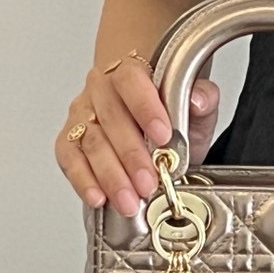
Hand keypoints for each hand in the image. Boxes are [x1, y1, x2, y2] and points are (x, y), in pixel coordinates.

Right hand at [57, 61, 220, 214]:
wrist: (150, 130)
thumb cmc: (170, 119)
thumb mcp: (196, 110)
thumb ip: (203, 100)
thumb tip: (199, 100)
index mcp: (131, 72)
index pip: (130, 81)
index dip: (145, 107)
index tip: (163, 135)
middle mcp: (101, 90)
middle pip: (110, 118)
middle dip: (130, 155)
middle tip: (148, 182)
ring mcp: (83, 115)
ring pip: (91, 142)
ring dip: (110, 175)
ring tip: (129, 200)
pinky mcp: (70, 142)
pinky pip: (70, 159)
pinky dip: (83, 180)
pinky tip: (98, 197)